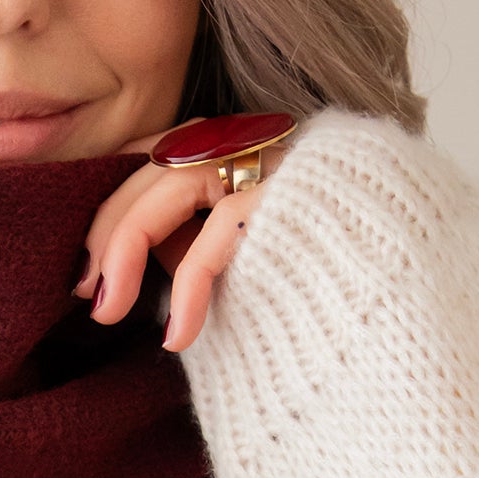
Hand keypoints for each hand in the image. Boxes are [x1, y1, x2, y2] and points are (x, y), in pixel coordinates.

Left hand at [76, 135, 288, 353]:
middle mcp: (247, 143)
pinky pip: (221, 231)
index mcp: (227, 150)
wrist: (393, 293)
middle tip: (86, 294)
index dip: (108, 206)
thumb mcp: (226, 257)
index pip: (150, 154)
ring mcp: (271, 161)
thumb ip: (178, 242)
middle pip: (154, 164)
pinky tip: (178, 334)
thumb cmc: (302, 274)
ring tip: (109, 312)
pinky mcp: (292, 195)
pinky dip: (189, 287)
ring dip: (127, 247)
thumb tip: (116, 265)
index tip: (85, 270)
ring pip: (175, 183)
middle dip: (107, 232)